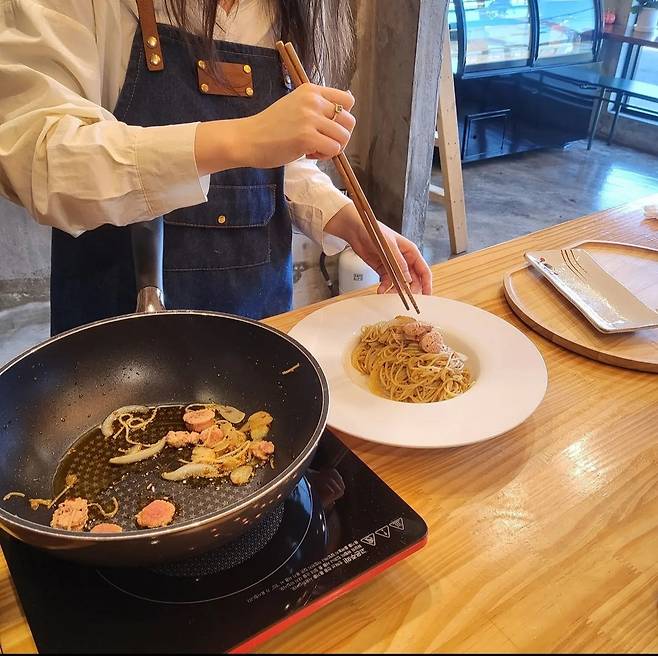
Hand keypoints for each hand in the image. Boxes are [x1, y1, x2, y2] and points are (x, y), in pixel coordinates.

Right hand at [195, 84, 355, 174]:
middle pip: (349, 121)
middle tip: (322, 143)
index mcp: (311, 91)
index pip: (347, 100)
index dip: (343, 118)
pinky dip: (325, 156)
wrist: (248, 139)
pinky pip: (334, 149)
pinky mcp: (307, 137)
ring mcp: (310, 119)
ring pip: (343, 137)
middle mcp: (313, 101)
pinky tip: (308, 154)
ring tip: (314, 149)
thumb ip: (316, 108)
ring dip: (332, 148)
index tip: (328, 127)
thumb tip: (343, 116)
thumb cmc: (270, 128)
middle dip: (340, 136)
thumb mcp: (295, 106)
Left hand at [325, 204, 432, 294]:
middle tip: (403, 297)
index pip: (423, 271)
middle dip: (409, 290)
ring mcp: (393, 265)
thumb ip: (399, 263)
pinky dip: (384, 287)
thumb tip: (408, 279)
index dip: (426, 284)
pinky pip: (387, 282)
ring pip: (400, 283)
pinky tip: (380, 290)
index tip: (426, 296)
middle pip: (412, 280)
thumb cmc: (375, 231)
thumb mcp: (389, 246)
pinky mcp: (383, 269)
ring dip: (395, 290)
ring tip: (388, 294)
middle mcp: (404, 260)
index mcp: (411, 252)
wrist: (356, 230)